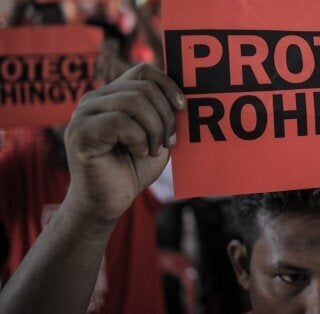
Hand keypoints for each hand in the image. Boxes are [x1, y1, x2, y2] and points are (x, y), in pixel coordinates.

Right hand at [64, 63, 185, 221]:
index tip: (182, 108)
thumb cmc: (133, 168)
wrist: (109, 202)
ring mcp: (83, 114)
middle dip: (165, 115)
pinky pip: (120, 121)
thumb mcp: (156, 135)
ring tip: (153, 149)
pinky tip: (138, 153)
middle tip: (168, 141)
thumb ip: (163, 113)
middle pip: (143, 87)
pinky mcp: (80, 133)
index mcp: (113, 95)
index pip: (143, 71)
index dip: (168, 85)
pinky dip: (138, 139)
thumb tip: (184, 96)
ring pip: (134, 101)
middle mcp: (94, 99)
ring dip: (154, 129)